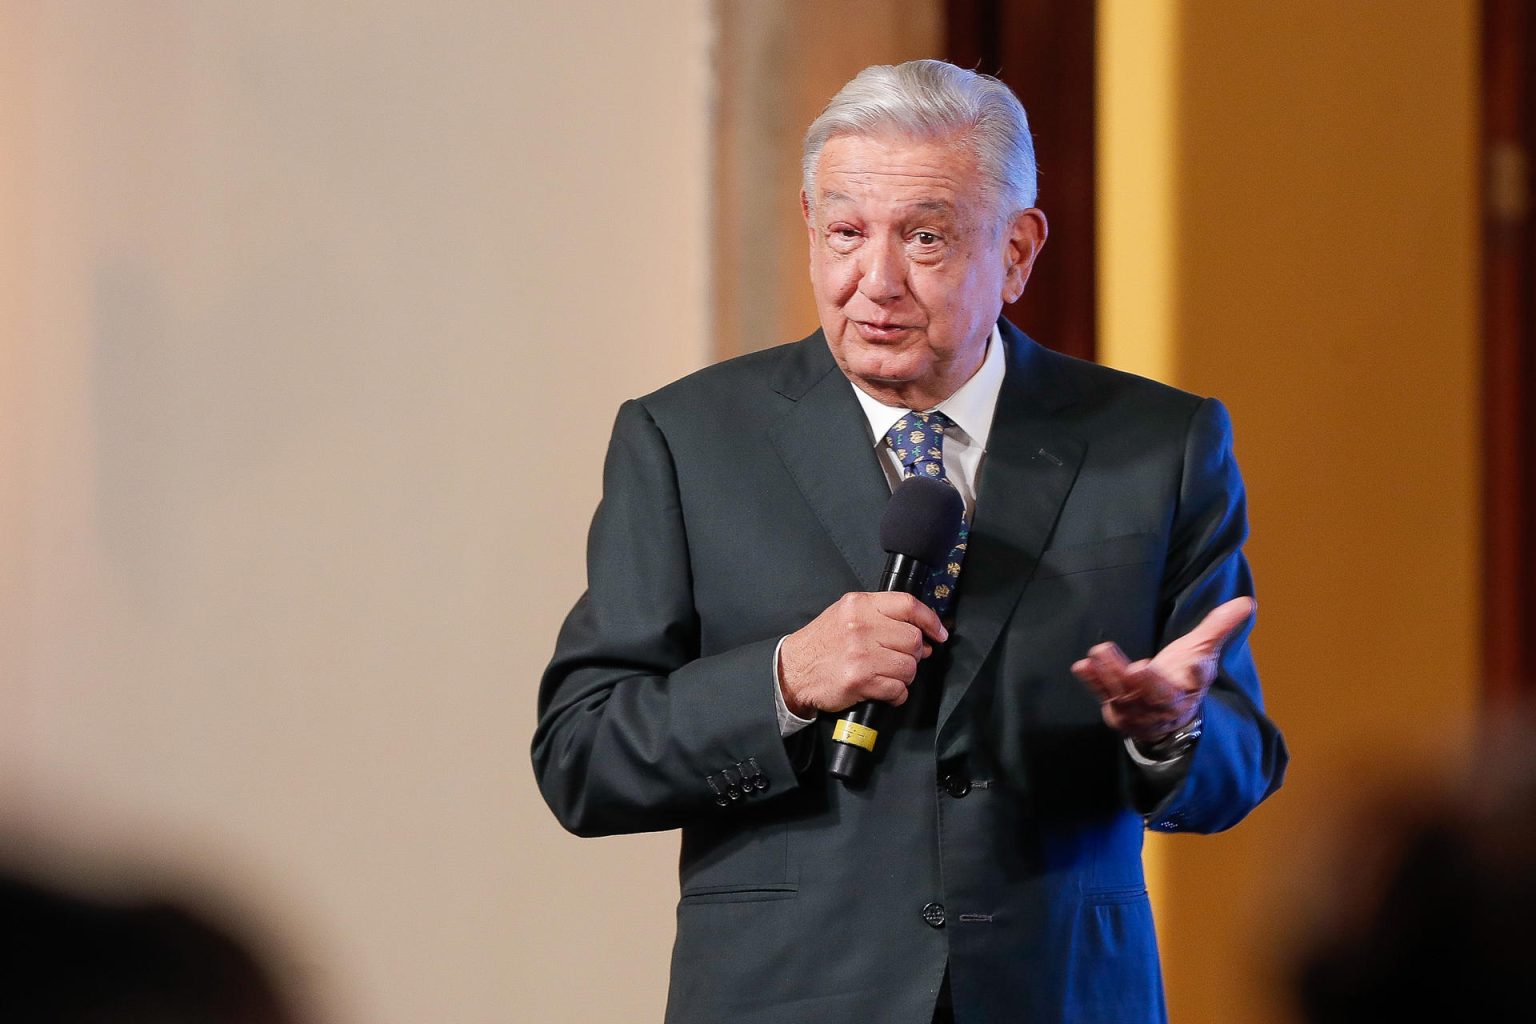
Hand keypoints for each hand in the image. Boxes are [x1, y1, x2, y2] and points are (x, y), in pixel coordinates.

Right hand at [778, 593, 948, 716]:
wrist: (793, 671)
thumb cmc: (823, 643)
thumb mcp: (846, 615)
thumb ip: (881, 616)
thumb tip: (923, 634)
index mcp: (860, 605)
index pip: (909, 605)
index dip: (931, 620)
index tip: (939, 633)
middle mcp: (861, 626)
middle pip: (913, 639)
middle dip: (914, 654)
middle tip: (900, 658)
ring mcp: (861, 654)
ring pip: (909, 666)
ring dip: (905, 676)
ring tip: (888, 675)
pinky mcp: (860, 680)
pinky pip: (897, 689)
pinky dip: (896, 694)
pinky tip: (884, 690)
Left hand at [1070, 597, 1253, 742]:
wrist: (1167, 717)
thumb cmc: (1183, 676)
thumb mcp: (1202, 651)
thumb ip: (1218, 627)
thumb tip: (1247, 602)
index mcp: (1190, 687)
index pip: (1198, 680)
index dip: (1197, 674)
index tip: (1197, 667)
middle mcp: (1166, 702)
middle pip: (1156, 693)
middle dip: (1146, 683)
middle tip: (1136, 669)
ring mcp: (1140, 710)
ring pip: (1126, 695)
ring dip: (1111, 675)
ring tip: (1099, 651)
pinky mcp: (1118, 712)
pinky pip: (1104, 697)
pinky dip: (1093, 683)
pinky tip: (1082, 666)